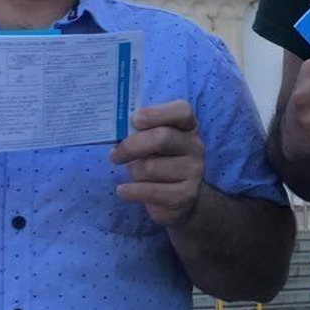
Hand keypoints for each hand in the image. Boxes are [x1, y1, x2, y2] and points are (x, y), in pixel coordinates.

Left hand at [110, 101, 205, 227]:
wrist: (176, 197)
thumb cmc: (158, 161)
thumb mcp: (150, 142)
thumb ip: (140, 132)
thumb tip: (117, 129)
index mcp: (187, 127)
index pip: (182, 111)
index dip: (157, 113)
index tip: (135, 120)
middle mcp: (195, 146)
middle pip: (162, 138)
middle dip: (131, 146)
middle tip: (114, 155)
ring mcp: (194, 171)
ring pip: (151, 167)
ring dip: (134, 172)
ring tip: (135, 174)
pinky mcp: (186, 194)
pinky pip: (151, 191)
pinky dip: (132, 191)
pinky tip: (123, 190)